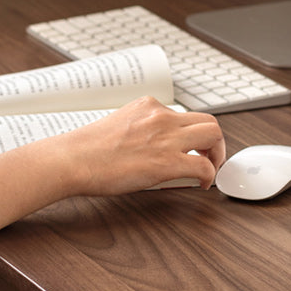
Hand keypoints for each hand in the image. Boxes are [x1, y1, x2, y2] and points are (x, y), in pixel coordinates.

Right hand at [57, 96, 225, 196]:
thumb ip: (139, 130)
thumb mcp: (118, 126)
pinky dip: (209, 176)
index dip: (192, 133)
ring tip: (209, 169)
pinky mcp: (167, 162)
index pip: (183, 114)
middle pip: (208, 121)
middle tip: (209, 156)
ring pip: (214, 135)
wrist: (73, 159)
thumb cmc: (85, 149)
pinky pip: (204, 166)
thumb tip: (150, 149)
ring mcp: (166, 138)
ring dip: (217, 154)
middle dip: (214, 141)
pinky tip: (201, 184)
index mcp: (147, 106)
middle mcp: (160, 117)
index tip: (190, 146)